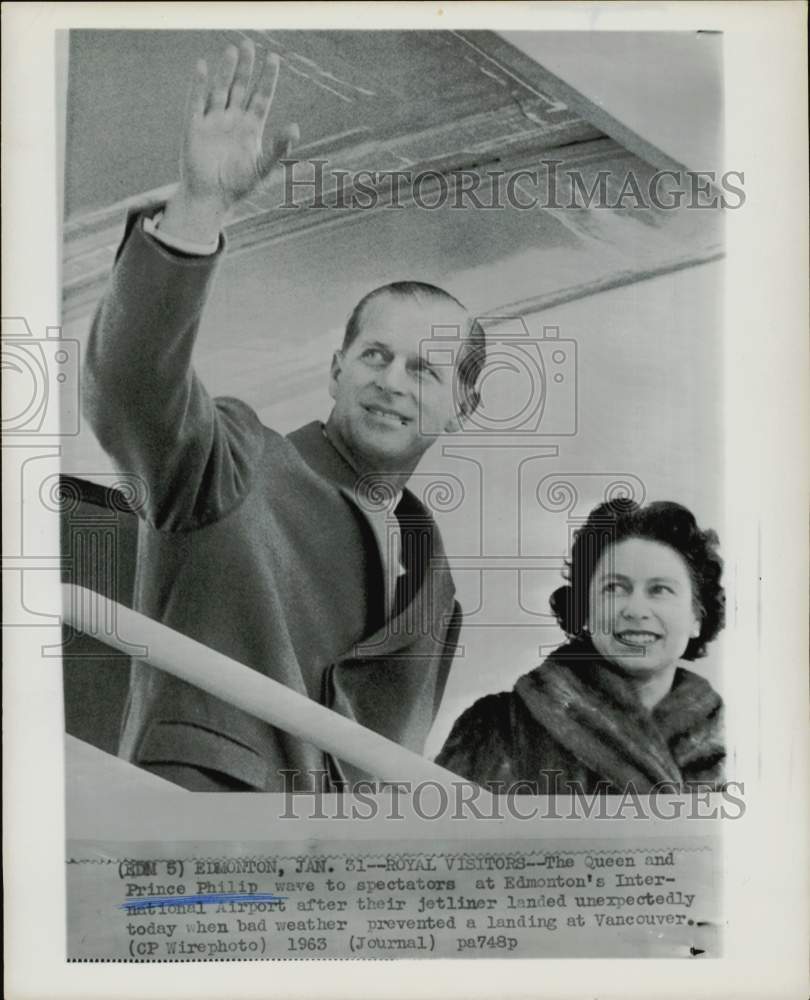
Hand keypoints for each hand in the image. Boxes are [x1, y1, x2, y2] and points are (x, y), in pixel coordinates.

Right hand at [161, 41, 298, 243]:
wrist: (211, 199)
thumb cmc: (238, 186)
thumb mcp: (262, 167)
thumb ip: (279, 148)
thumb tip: (296, 128)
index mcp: (251, 128)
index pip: (261, 97)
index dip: (268, 78)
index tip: (274, 58)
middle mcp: (232, 120)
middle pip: (241, 87)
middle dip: (246, 67)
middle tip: (250, 43)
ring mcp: (213, 121)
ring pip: (221, 90)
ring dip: (226, 71)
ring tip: (232, 50)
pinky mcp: (194, 127)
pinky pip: (196, 101)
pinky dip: (199, 85)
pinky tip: (203, 67)